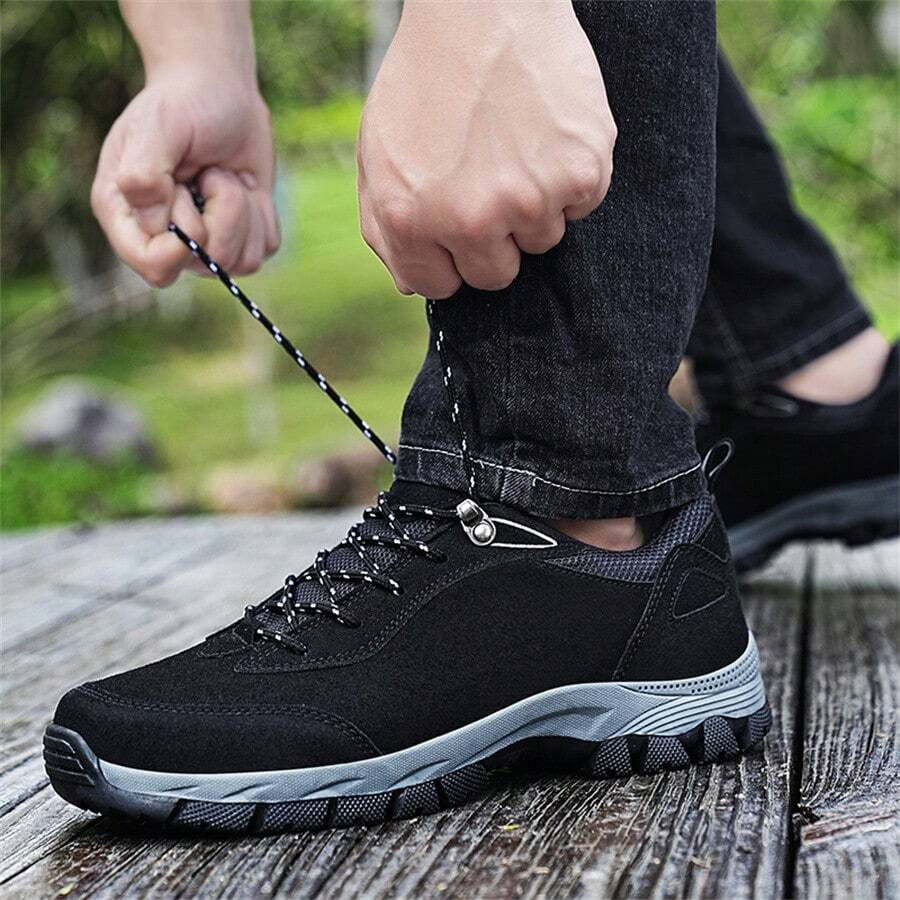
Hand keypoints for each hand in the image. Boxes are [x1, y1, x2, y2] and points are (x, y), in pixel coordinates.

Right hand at [91, 69, 278, 286]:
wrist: (220, 92)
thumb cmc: (180, 105)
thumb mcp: (154, 126)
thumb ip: (143, 173)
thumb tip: (155, 222)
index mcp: (127, 217)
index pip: (153, 267)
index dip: (178, 250)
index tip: (188, 201)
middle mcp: (166, 239)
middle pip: (206, 263)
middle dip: (218, 210)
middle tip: (204, 171)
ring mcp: (206, 244)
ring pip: (240, 262)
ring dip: (242, 210)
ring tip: (222, 176)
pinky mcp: (241, 239)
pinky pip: (263, 249)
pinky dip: (262, 214)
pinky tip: (244, 186)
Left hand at [358, 0, 615, 297]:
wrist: (484, 3)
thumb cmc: (426, 77)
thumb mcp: (380, 152)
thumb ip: (385, 227)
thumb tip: (413, 282)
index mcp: (410, 220)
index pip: (443, 286)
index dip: (451, 254)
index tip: (459, 222)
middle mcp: (469, 220)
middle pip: (497, 275)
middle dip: (494, 238)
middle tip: (491, 179)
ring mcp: (528, 198)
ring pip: (543, 239)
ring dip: (535, 202)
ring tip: (517, 142)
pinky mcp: (580, 172)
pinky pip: (583, 205)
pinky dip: (572, 175)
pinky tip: (547, 132)